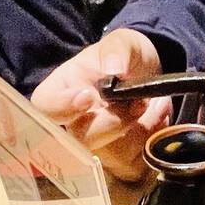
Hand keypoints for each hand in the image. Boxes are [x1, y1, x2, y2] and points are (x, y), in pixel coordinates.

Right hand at [31, 28, 172, 180]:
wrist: (148, 75)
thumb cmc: (124, 56)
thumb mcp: (123, 42)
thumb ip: (117, 50)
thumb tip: (114, 70)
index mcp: (63, 89)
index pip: (45, 106)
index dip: (61, 107)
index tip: (88, 96)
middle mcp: (75, 122)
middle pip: (81, 140)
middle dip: (114, 123)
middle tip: (138, 103)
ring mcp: (97, 144)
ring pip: (113, 155)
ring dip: (141, 129)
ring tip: (155, 103)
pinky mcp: (120, 159)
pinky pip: (135, 162)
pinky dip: (152, 138)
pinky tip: (159, 116)